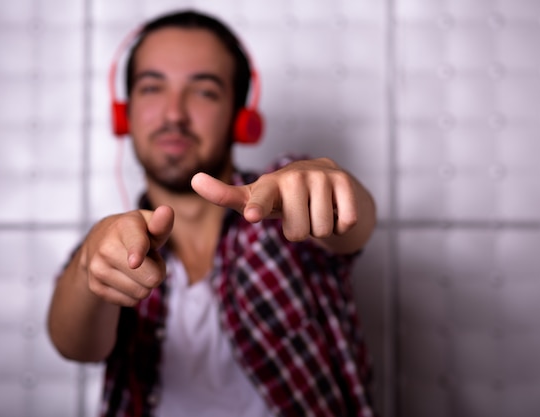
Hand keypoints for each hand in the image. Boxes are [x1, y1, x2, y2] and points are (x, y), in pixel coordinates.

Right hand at [81, 205, 173, 305]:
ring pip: (142, 293)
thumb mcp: (149, 223)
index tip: (135, 261)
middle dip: (157, 272)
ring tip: (137, 267)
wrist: (98, 242)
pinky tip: (126, 277)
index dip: (137, 254)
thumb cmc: (135, 232)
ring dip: (145, 283)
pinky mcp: (95, 287)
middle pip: (152, 278)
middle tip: (148, 260)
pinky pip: (130, 302)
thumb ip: (161, 222)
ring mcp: (98, 268)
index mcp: (124, 227)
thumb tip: (167, 212)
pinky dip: (133, 293)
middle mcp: (106, 248)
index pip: (135, 244)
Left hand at [191, 158, 359, 242]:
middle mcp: (293, 176)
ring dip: (320, 227)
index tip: (252, 214)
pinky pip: (345, 220)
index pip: (260, 199)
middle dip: (300, 231)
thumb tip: (194, 179)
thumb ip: (225, 194)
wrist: (325, 181)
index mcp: (268, 185)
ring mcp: (320, 176)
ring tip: (315, 209)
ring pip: (321, 228)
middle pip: (297, 233)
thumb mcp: (254, 197)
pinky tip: (334, 208)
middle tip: (299, 214)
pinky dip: (341, 223)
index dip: (257, 207)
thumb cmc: (282, 196)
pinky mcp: (343, 180)